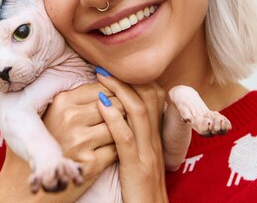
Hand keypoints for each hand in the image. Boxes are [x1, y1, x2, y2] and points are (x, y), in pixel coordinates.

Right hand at [0, 82, 122, 202]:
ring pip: (120, 126)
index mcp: (62, 101)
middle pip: (116, 105)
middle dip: (122, 112)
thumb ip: (78, 97)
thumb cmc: (48, 143)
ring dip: (122, 131)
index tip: (116, 101)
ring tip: (117, 134)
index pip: (103, 88)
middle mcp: (70, 118)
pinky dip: (119, 149)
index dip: (115, 94)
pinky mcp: (90, 164)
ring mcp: (80, 141)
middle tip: (121, 119)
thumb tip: (107, 74)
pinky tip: (111, 150)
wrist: (34, 182)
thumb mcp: (56, 113)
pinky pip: (118, 148)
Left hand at [96, 72, 168, 202]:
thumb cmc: (141, 190)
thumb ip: (136, 138)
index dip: (137, 81)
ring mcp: (148, 154)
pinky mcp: (137, 167)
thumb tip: (119, 117)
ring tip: (100, 77)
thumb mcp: (142, 160)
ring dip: (118, 90)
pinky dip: (114, 118)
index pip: (154, 98)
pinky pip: (126, 138)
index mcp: (156, 139)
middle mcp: (155, 141)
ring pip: (139, 112)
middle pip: (148, 98)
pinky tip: (101, 105)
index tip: (116, 70)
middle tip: (104, 66)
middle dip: (126, 79)